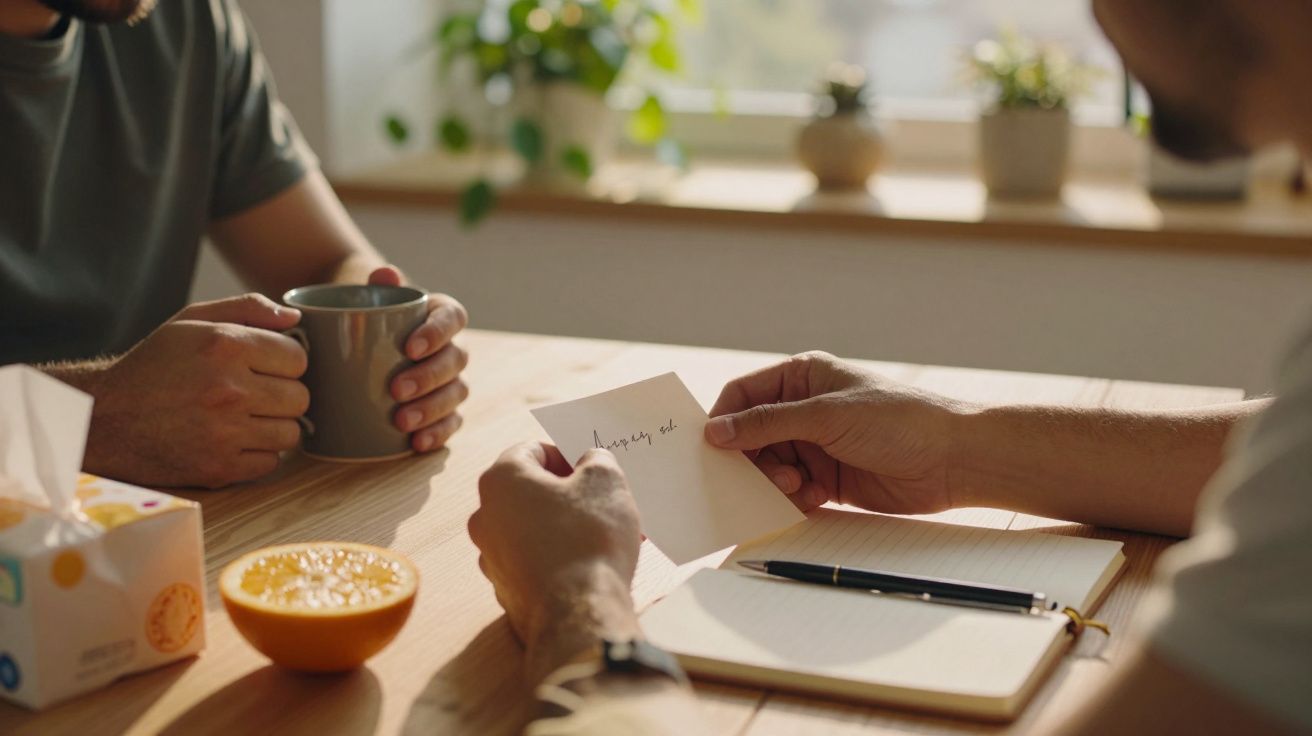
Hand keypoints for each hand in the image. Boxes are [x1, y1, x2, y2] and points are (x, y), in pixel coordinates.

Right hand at [81, 294, 308, 488]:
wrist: (105, 417)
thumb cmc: (155, 365)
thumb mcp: (191, 321)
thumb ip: (247, 308)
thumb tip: (295, 316)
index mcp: (225, 346)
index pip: (298, 358)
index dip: (285, 362)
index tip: (266, 367)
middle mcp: (228, 389)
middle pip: (300, 398)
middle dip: (282, 394)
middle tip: (254, 394)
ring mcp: (224, 432)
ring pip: (291, 433)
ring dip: (273, 426)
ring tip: (244, 417)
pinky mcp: (218, 468)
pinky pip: (271, 463)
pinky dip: (258, 454)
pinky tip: (233, 440)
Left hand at [367, 267, 468, 452]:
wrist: (361, 341)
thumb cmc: (369, 317)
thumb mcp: (370, 297)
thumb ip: (377, 285)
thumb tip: (385, 274)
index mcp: (441, 315)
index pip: (453, 318)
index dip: (437, 333)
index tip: (410, 347)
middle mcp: (452, 347)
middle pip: (456, 360)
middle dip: (429, 377)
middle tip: (396, 389)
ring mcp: (451, 380)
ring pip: (456, 394)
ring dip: (433, 409)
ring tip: (402, 421)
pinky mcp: (445, 409)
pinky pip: (452, 422)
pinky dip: (438, 433)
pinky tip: (417, 443)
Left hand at [469, 442, 641, 677]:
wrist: (578, 615)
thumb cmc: (588, 539)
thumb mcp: (605, 481)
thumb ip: (597, 459)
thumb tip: (591, 462)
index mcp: (500, 480)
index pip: (532, 450)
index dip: (566, 456)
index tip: (591, 472)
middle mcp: (485, 516)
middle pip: (530, 491)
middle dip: (568, 494)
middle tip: (602, 504)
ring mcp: (491, 557)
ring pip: (533, 528)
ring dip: (565, 527)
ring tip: (604, 538)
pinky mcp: (506, 590)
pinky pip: (534, 561)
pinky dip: (558, 558)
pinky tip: (590, 566)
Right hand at [704, 351, 968, 514]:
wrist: (954, 459)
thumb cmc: (898, 420)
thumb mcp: (826, 416)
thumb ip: (768, 424)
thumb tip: (716, 431)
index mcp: (802, 378)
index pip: (744, 395)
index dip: (724, 420)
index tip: (710, 448)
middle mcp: (805, 410)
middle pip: (751, 436)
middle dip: (749, 458)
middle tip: (754, 477)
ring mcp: (817, 445)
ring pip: (769, 467)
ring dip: (772, 481)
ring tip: (793, 486)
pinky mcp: (829, 479)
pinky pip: (792, 491)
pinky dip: (792, 498)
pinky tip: (811, 498)